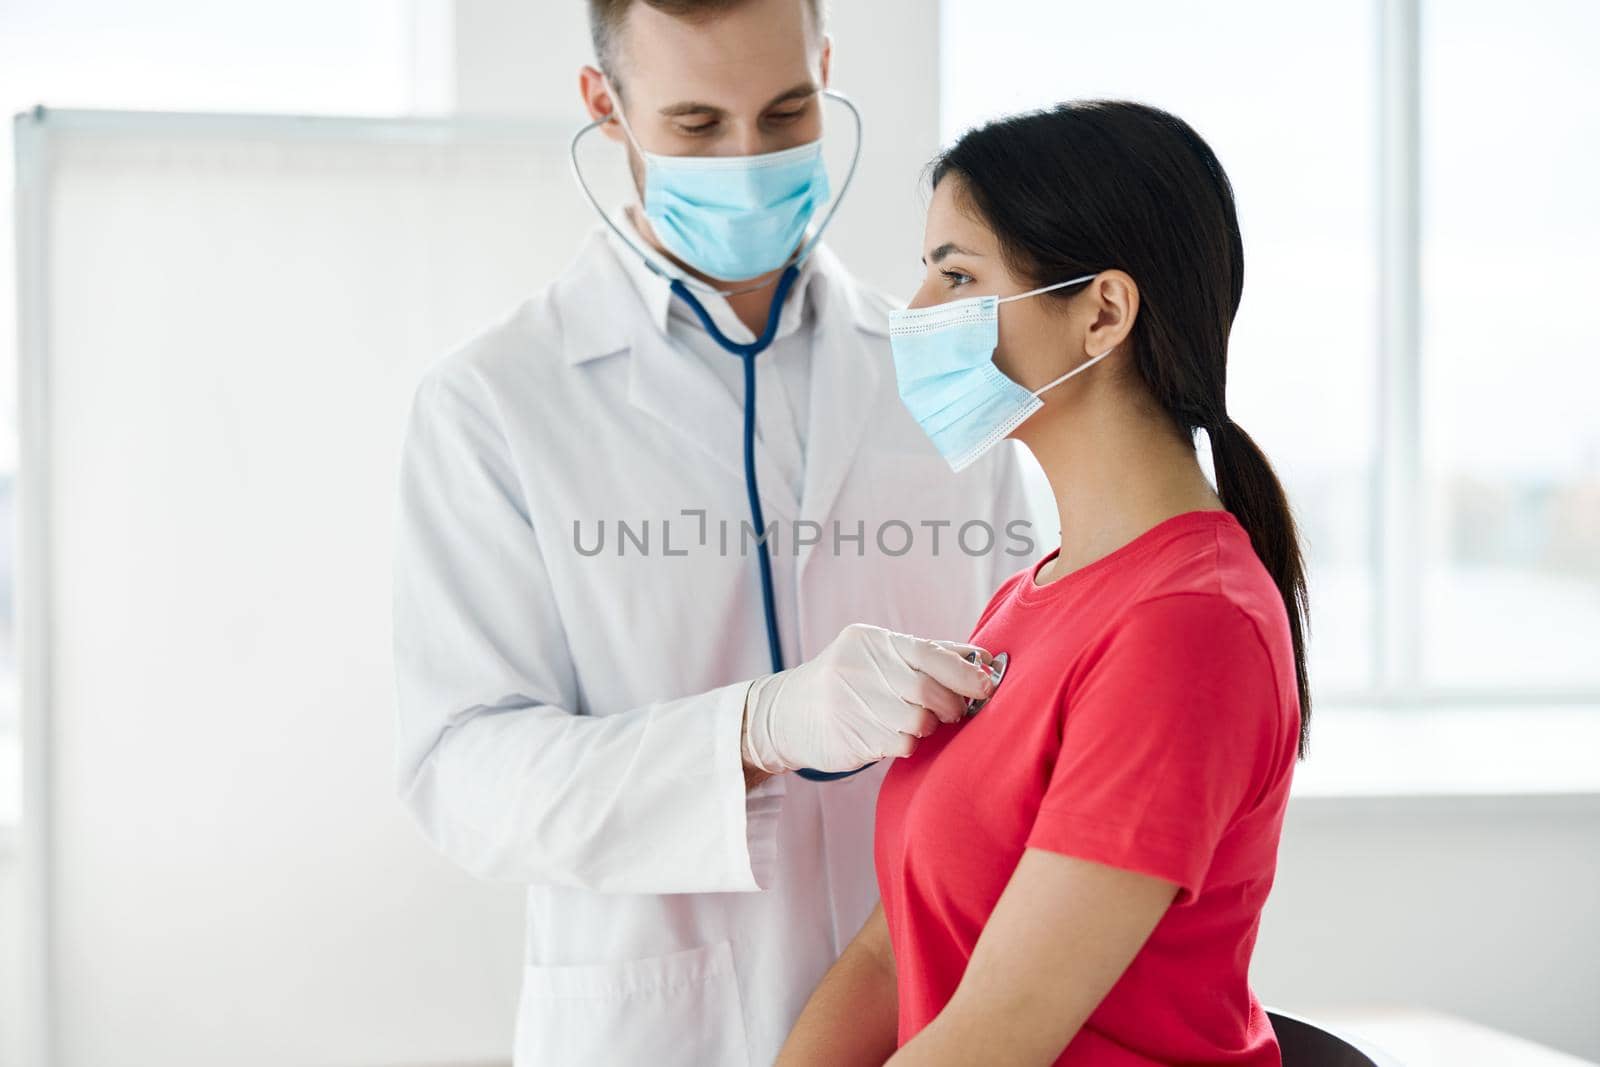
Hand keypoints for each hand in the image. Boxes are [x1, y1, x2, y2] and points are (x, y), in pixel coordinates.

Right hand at [741, 623, 996, 774]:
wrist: (788, 713)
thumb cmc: (849, 680)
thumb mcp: (879, 654)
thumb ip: (929, 653)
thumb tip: (983, 660)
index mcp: (871, 641)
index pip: (928, 652)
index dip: (964, 672)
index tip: (987, 686)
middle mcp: (857, 668)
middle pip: (926, 689)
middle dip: (952, 704)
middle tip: (956, 711)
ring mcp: (849, 703)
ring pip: (916, 721)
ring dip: (930, 725)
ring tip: (921, 722)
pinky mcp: (848, 736)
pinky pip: (900, 744)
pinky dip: (909, 743)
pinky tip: (896, 735)